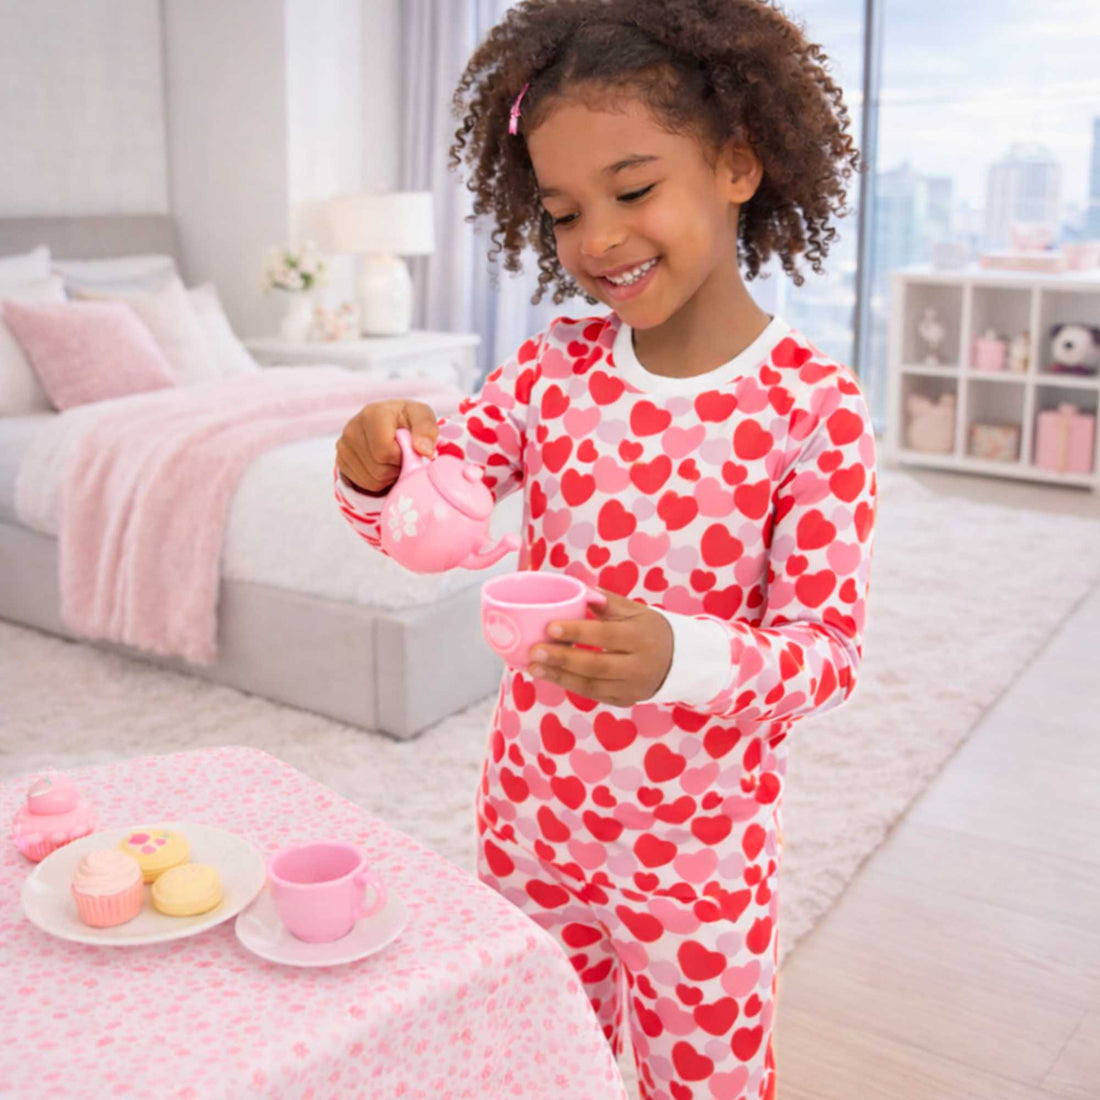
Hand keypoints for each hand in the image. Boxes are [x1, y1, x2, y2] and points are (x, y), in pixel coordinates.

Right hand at [335, 399, 438, 493]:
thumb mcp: (423, 417)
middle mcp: (352, 428)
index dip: (402, 457)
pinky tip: (382, 465)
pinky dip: (378, 480)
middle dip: (396, 467)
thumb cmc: (407, 420)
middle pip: (378, 468)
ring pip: (372, 479)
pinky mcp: (341, 460)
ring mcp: (343, 445)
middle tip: (403, 455)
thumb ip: (427, 430)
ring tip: (393, 459)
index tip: (409, 449)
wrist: (390, 422)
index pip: (385, 451)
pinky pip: (364, 484)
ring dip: (389, 475)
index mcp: (373, 413)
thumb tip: (425, 451)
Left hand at [527, 591, 672, 706]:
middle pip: (595, 665)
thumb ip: (607, 602)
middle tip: (534, 652)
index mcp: (641, 637)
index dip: (577, 632)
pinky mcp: (625, 700)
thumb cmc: (650, 629)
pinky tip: (551, 676)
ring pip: (591, 686)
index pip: (605, 635)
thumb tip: (578, 589)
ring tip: (534, 668)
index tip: (550, 627)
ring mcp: (632, 687)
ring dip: (559, 677)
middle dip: (562, 659)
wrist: (678, 660)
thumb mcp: (635, 610)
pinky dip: (570, 685)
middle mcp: (639, 666)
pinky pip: (594, 695)